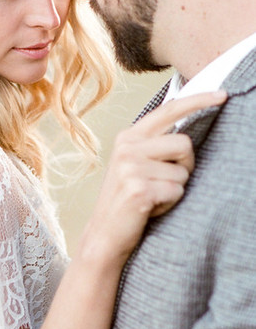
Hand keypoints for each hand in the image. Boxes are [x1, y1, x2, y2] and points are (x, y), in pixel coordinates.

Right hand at [84, 90, 226, 265]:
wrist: (105, 233)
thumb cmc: (128, 198)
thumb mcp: (135, 163)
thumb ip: (155, 143)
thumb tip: (189, 130)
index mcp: (128, 137)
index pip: (169, 110)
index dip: (198, 100)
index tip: (222, 95)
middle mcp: (127, 148)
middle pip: (184, 143)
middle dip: (186, 165)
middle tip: (164, 181)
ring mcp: (131, 168)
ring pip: (183, 171)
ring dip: (176, 188)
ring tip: (153, 196)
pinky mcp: (139, 189)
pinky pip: (177, 190)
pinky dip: (170, 203)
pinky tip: (150, 207)